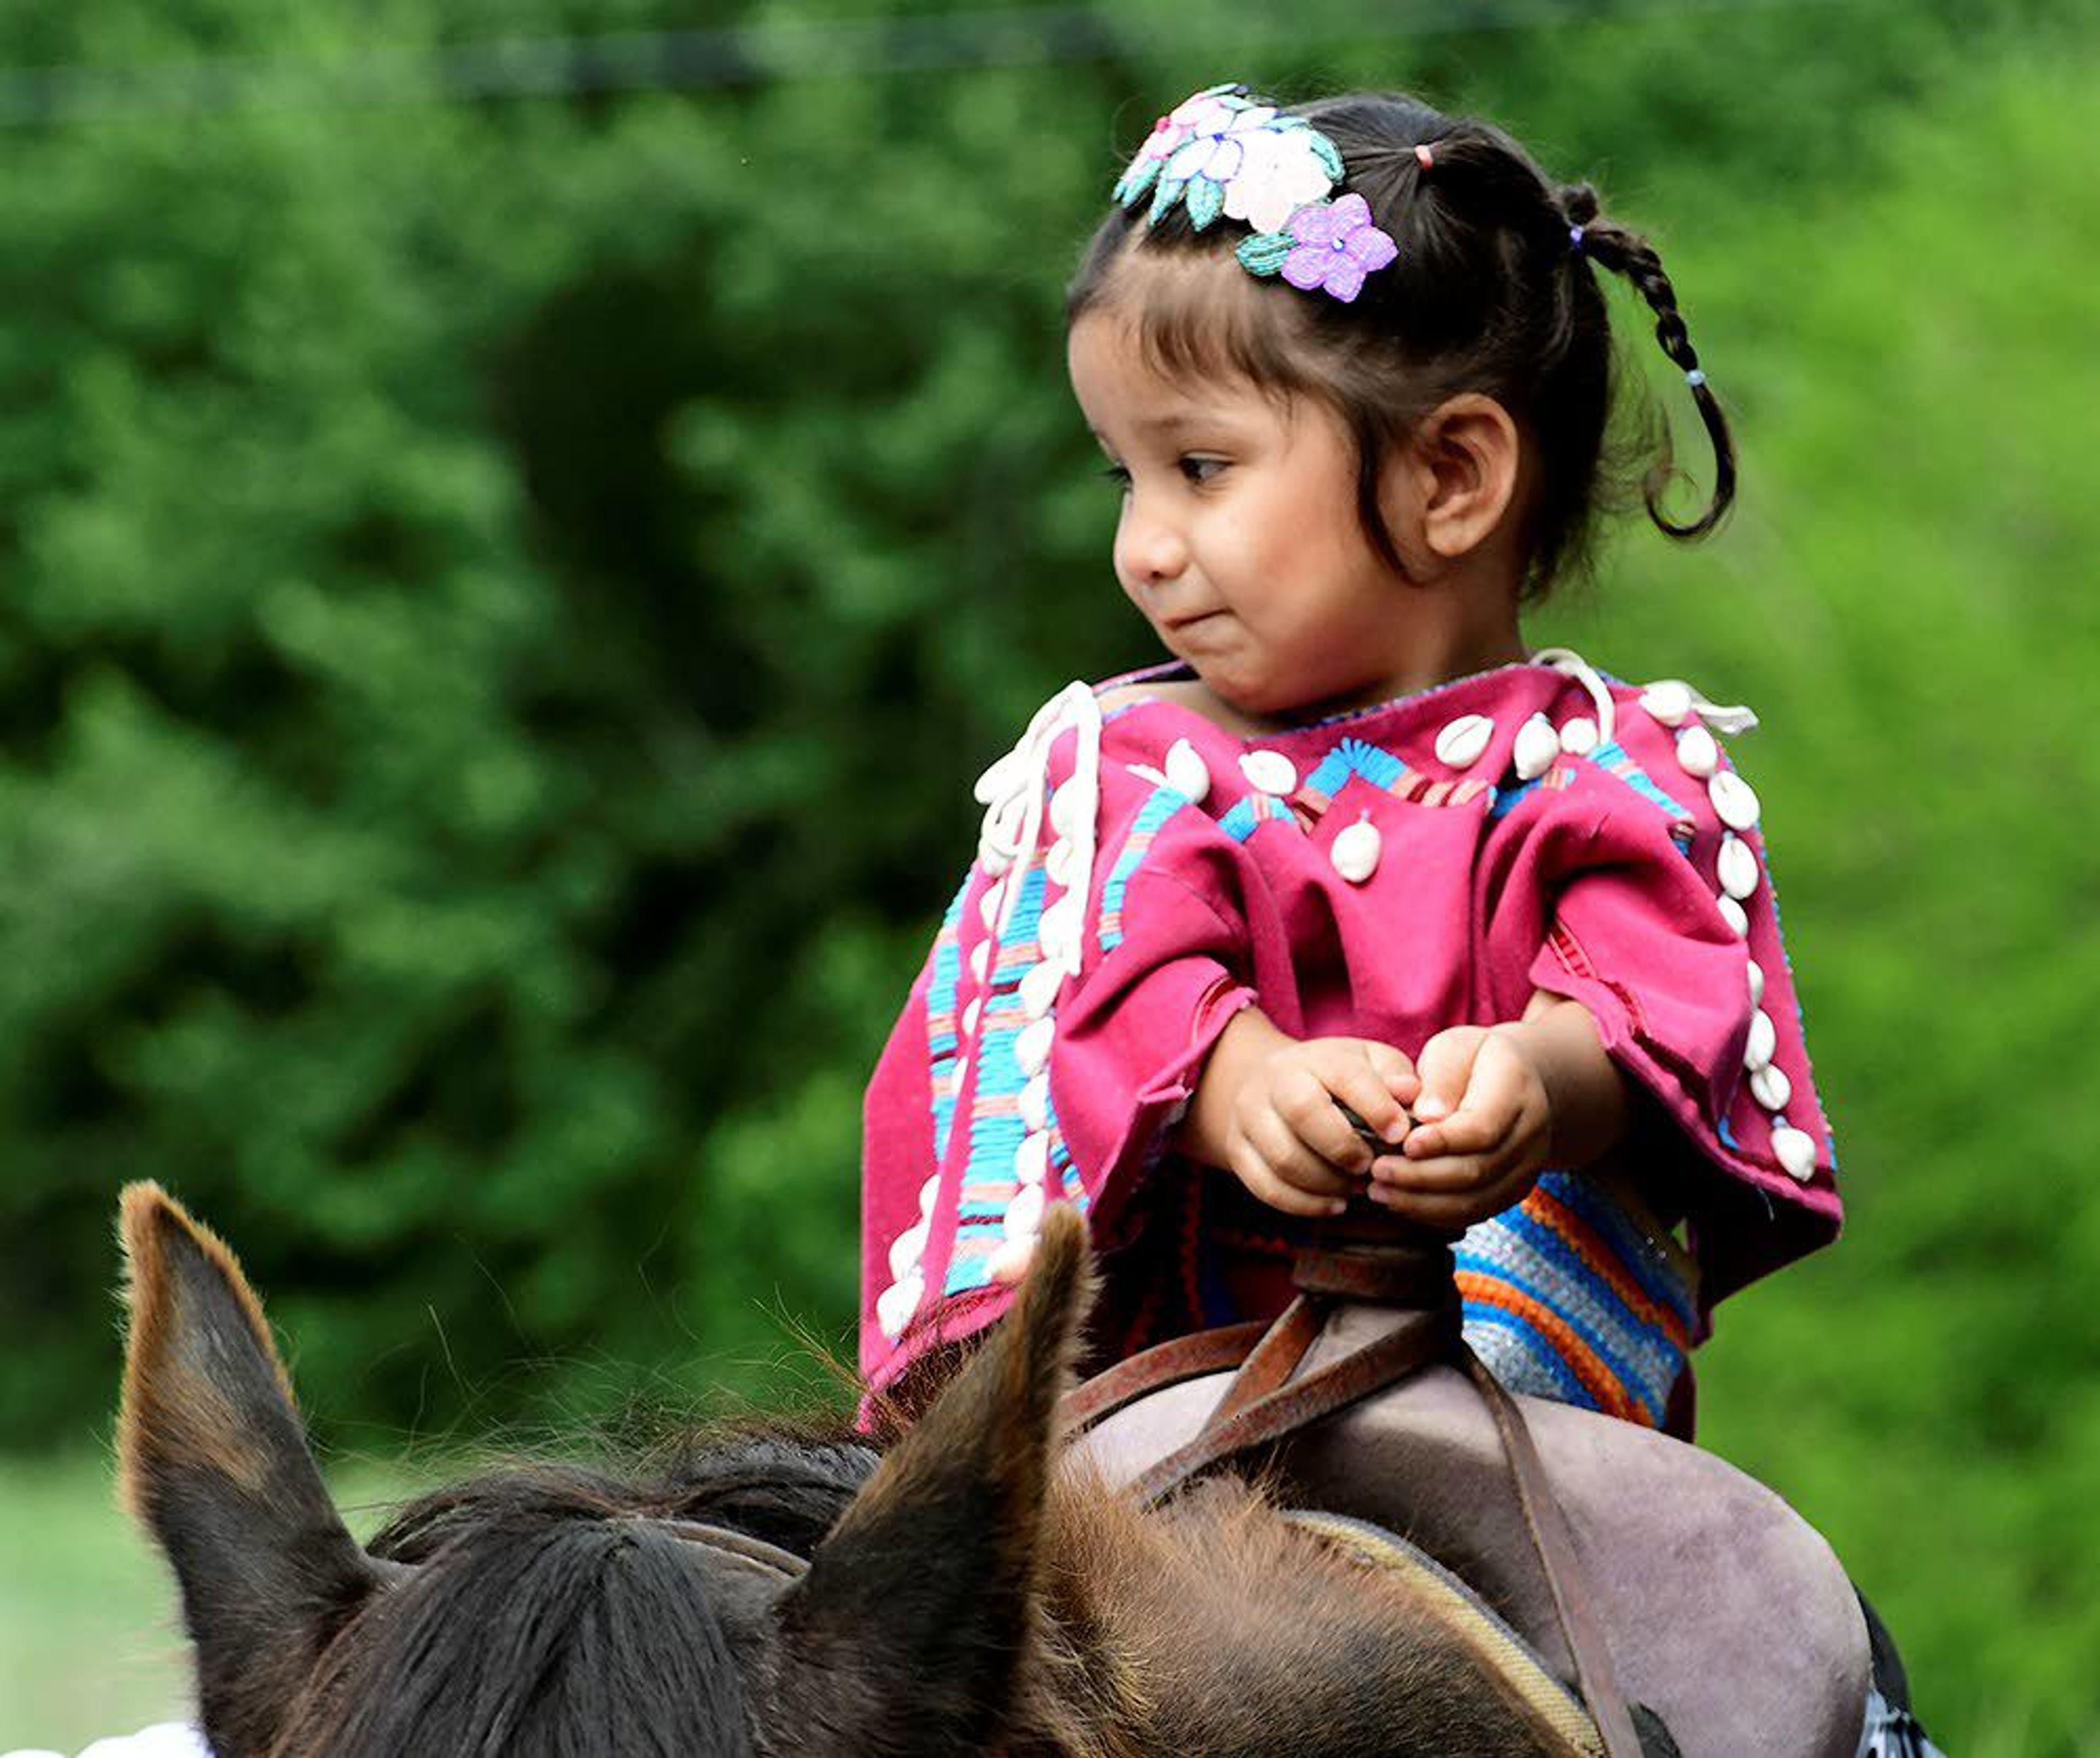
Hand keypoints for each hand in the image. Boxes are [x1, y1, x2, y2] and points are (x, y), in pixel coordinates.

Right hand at [1193, 1018, 1418, 1218]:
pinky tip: (1334, 1204)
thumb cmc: (1337, 1078)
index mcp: (1315, 1057)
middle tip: (1370, 1167)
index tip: (1401, 1135)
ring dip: (1327, 1183)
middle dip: (1344, 1148)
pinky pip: (1266, 1187)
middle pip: (1303, 1113)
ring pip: (1283, 1158)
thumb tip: (1412, 1095)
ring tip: (1356, 1188)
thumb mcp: (1369, 1064)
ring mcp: (1249, 1116)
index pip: (1344, 1076)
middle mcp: (1275, 1082)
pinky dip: (1304, 1204)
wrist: (1272, 1084)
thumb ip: (1395, 1077)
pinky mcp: (1237, 1150)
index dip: (1376, 1107)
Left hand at [1366, 1023, 1550, 1228]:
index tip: (1403, 1144)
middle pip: (1477, 1169)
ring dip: (1424, 1202)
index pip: (1481, 1128)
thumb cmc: (1472, 1060)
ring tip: (1380, 1191)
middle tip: (1377, 1171)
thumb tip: (1426, 1116)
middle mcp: (1531, 1133)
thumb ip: (1441, 1078)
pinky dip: (1436, 1213)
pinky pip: (1476, 1211)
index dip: (1441, 1142)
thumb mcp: (1454, 1050)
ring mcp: (1528, 1166)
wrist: (1514, 1081)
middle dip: (1422, 1176)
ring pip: (1477, 1199)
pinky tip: (1401, 1201)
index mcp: (1517, 1090)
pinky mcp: (1514, 1189)